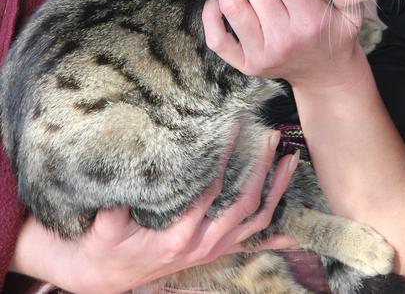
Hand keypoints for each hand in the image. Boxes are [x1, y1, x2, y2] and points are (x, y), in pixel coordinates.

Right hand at [11, 129, 297, 293]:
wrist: (110, 276)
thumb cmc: (107, 246)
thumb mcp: (104, 228)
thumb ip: (113, 209)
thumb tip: (121, 178)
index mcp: (179, 235)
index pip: (211, 192)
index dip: (225, 161)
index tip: (234, 130)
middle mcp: (204, 243)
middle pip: (243, 203)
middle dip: (261, 168)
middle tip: (269, 135)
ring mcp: (215, 248)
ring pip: (257, 219)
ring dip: (277, 189)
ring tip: (291, 158)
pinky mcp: (219, 249)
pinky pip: (255, 241)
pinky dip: (279, 233)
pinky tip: (298, 223)